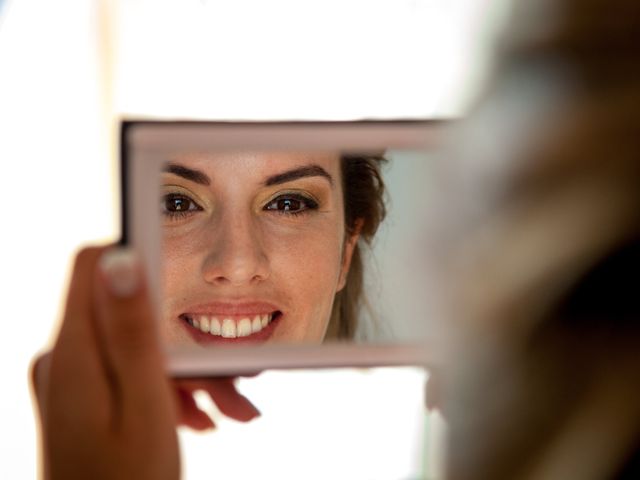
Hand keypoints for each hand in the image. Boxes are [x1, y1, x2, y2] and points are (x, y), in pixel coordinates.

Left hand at [31, 246, 259, 479]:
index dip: (144, 259)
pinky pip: (132, 371)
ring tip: (230, 410)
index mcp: (73, 353)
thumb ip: (131, 331)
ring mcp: (74, 379)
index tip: (190, 284)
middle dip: (187, 338)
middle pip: (130, 311)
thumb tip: (120, 259)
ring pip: (140, 345)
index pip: (95, 263)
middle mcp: (66, 358)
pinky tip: (202, 416)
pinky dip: (170, 387)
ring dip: (188, 371)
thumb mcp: (143, 405)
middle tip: (234, 380)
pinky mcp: (86, 396)